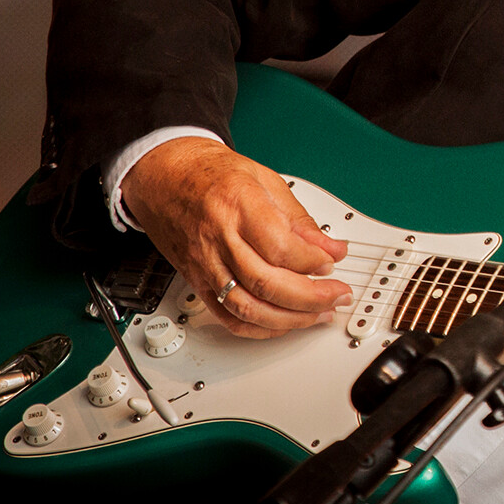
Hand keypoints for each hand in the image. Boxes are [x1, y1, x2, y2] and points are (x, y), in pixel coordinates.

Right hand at [121, 137, 349, 337]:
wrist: (165, 177)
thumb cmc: (212, 174)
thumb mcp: (265, 180)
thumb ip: (300, 219)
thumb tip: (332, 249)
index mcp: (238, 206)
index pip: (280, 247)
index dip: (313, 261)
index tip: (332, 261)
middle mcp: (219, 239)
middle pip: (267, 283)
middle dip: (311, 297)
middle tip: (337, 294)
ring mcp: (206, 264)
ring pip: (248, 308)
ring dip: (290, 319)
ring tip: (318, 314)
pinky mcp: (198, 282)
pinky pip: (228, 318)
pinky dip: (259, 329)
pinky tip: (283, 323)